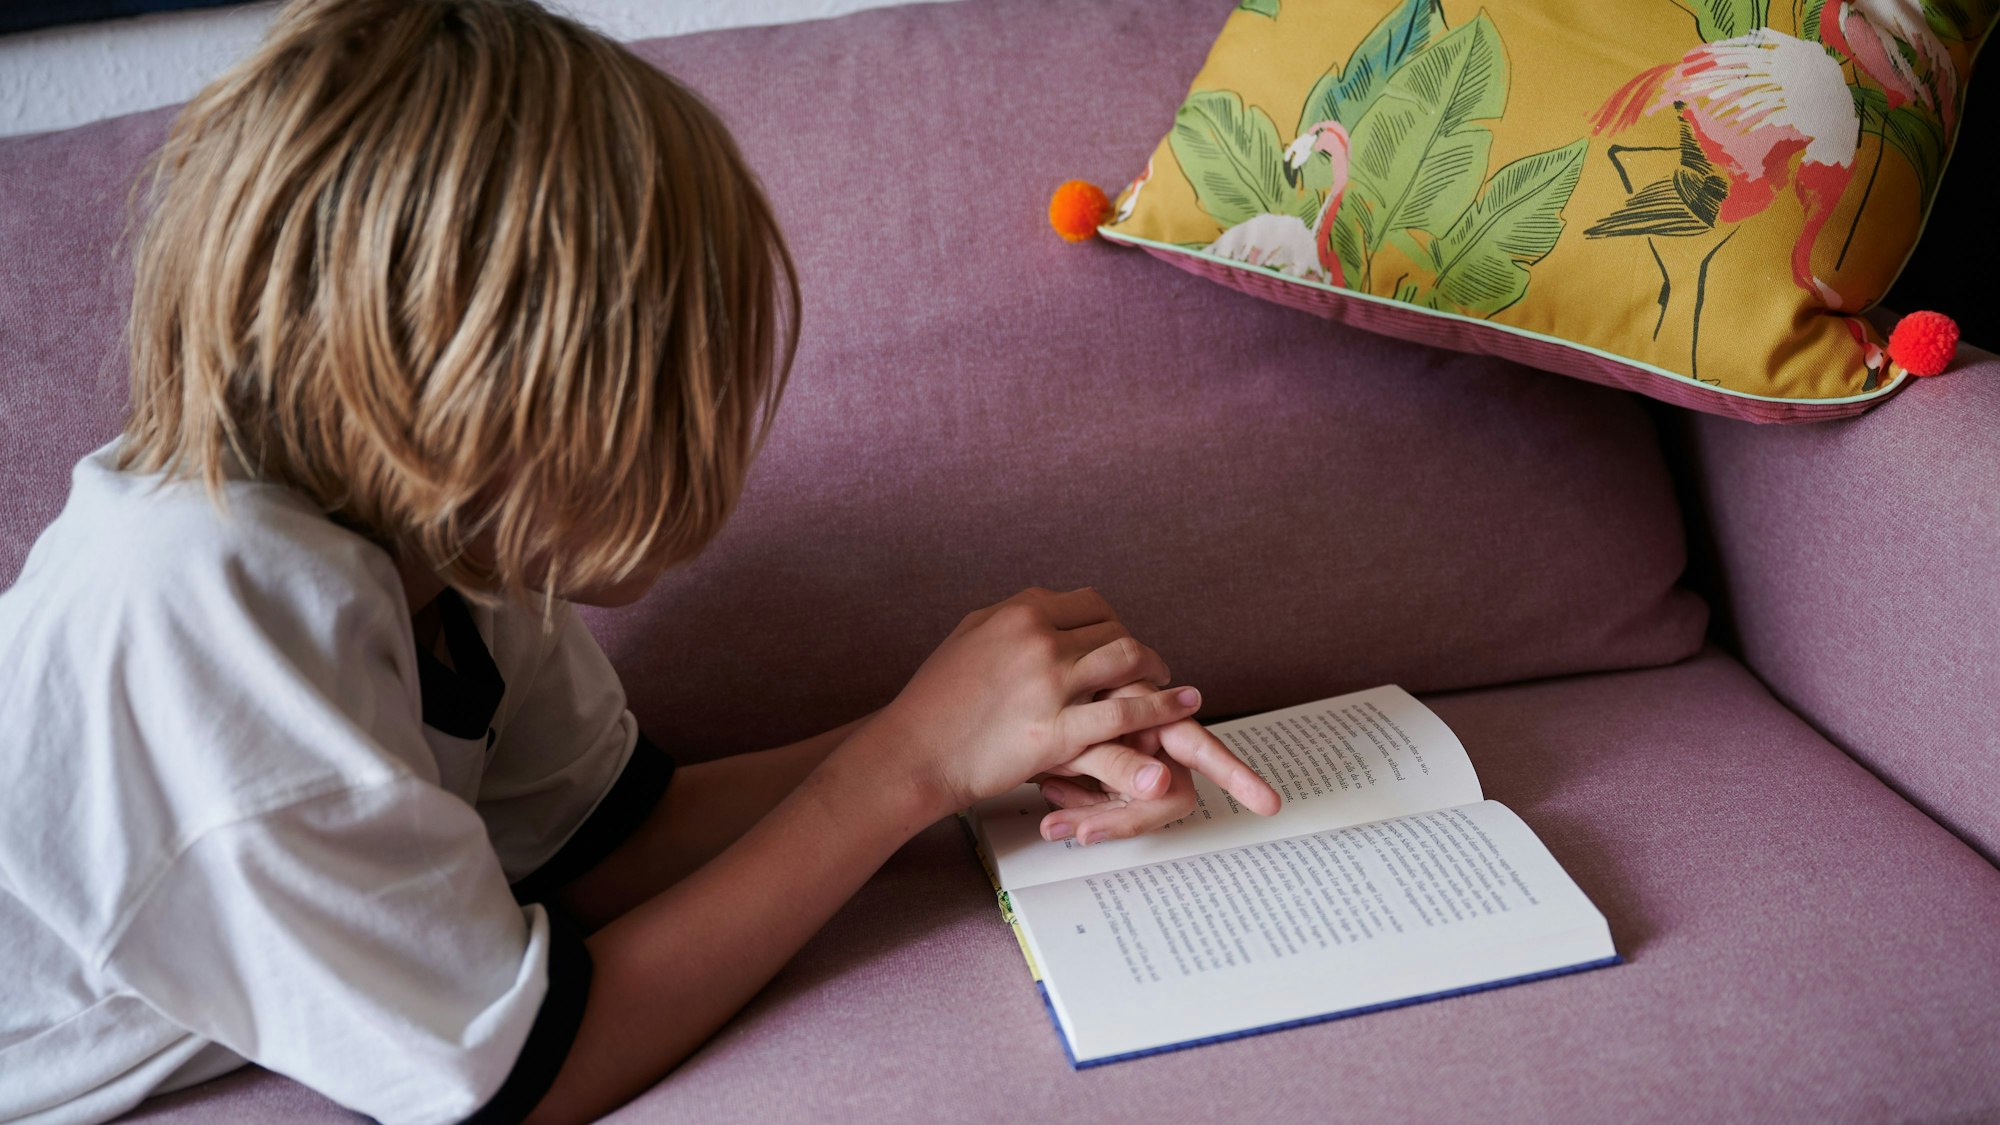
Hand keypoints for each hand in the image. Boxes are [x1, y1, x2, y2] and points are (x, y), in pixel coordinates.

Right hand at [862, 587, 1206, 815]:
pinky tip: (1183, 707)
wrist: (914, 752)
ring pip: (1128, 661)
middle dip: (1138, 650)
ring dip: (1156, 671)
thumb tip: (1044, 608)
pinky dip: (1162, 708)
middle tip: (1150, 668)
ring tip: (1171, 686)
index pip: (1090, 603)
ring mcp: (1049, 685)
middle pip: (1115, 629)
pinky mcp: (1056, 731)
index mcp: (1019, 611)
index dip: (1112, 624)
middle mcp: (1038, 639)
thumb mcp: (970, 635)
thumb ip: (1013, 619)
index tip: (1118, 642)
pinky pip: (1124, 714)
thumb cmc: (935, 700)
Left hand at [1035, 681, 1281, 844]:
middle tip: (1075, 832)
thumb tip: (1162, 785)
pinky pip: (1099, 798)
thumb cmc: (1034, 708)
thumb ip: (1120, 760)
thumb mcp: (1073, 737)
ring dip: (1090, 812)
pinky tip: (1048, 791)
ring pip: (1126, 803)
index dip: (1239, 775)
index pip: (1203, 751)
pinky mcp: (1095, 772)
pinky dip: (1075, 801)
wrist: (985, 718)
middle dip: (1119, 817)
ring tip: (1050, 812)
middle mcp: (1145, 740)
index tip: (1270, 803)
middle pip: (1160, 795)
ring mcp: (1122, 757)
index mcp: (1152, 718)